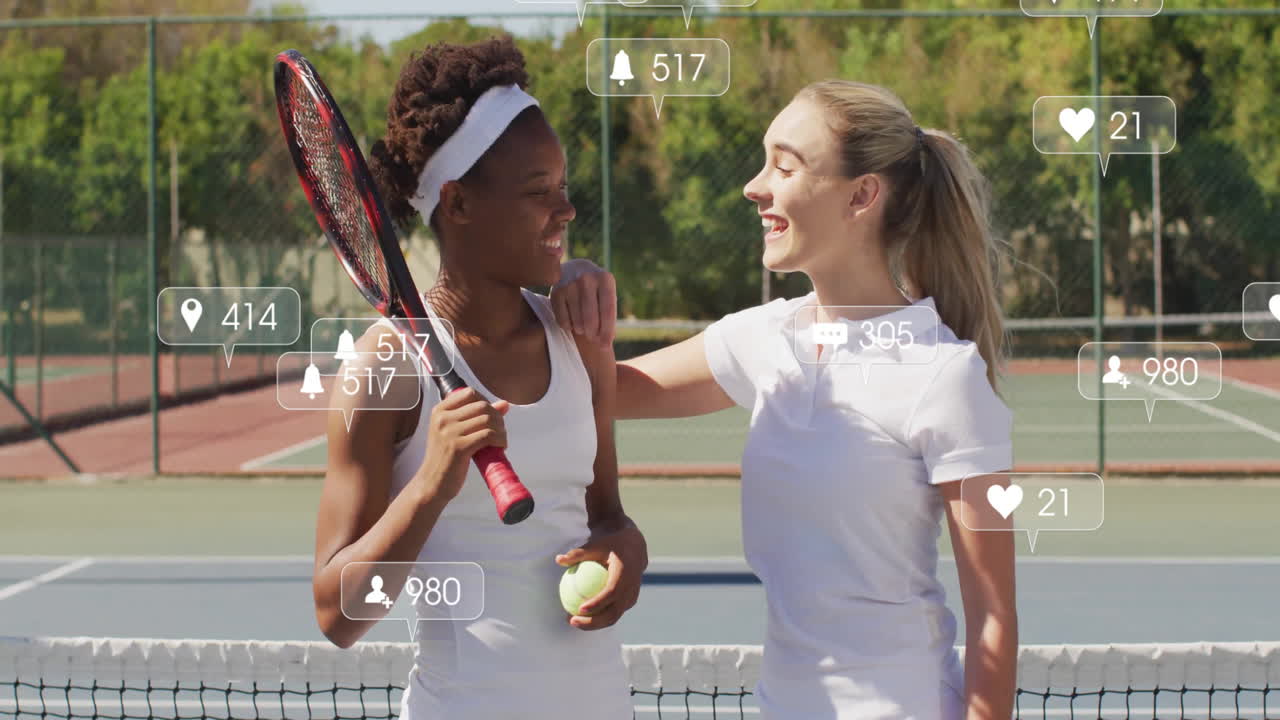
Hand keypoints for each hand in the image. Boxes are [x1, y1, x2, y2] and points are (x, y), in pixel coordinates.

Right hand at [415, 388, 509, 502]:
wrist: (431, 484)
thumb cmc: (445, 459)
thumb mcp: (455, 433)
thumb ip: (477, 416)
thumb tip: (504, 404)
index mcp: (440, 411)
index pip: (470, 393)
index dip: (486, 402)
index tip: (491, 416)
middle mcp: (443, 418)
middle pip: (482, 406)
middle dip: (497, 417)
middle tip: (499, 432)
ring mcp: (450, 432)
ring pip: (488, 420)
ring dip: (500, 430)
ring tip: (500, 441)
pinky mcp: (459, 447)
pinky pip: (488, 435)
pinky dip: (499, 439)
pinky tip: (499, 447)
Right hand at [550, 258, 616, 346]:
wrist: (574, 269)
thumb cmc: (596, 289)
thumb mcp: (607, 295)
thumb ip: (609, 317)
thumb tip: (605, 345)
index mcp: (605, 279)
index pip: (608, 311)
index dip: (607, 332)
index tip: (605, 346)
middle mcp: (587, 279)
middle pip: (591, 320)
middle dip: (593, 334)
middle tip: (593, 338)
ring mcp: (569, 284)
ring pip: (577, 322)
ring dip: (581, 330)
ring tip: (583, 326)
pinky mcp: (555, 292)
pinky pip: (563, 322)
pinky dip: (569, 327)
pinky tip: (572, 320)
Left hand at [556, 523, 646, 629]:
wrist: (634, 548)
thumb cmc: (611, 545)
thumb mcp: (595, 545)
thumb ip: (578, 554)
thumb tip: (558, 559)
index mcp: (626, 574)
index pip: (612, 592)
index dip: (597, 603)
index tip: (580, 609)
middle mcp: (631, 589)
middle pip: (613, 612)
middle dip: (593, 622)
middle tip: (572, 620)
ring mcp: (632, 598)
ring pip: (613, 617)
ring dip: (593, 624)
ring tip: (572, 620)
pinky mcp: (629, 603)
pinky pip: (612, 614)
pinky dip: (597, 618)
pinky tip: (579, 616)